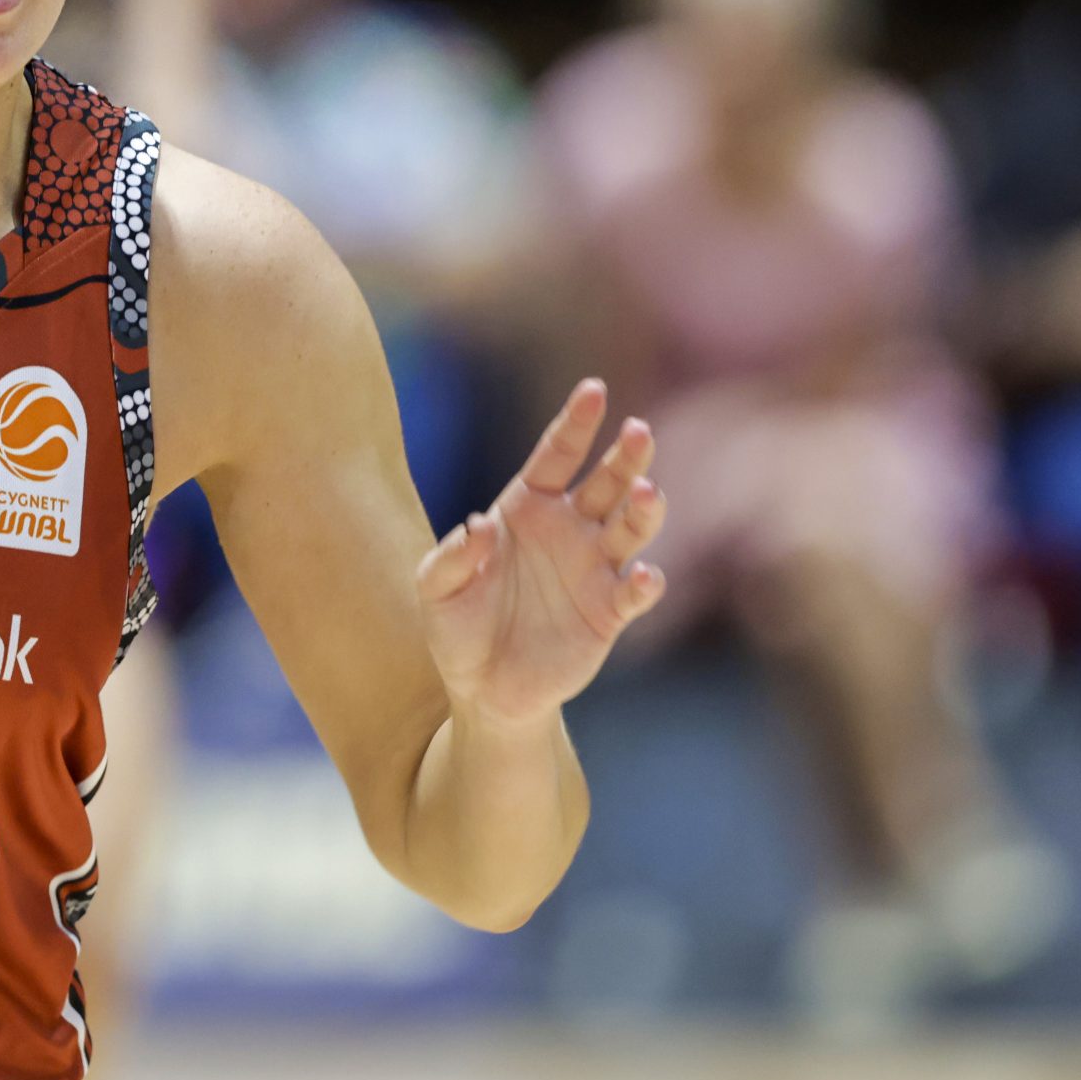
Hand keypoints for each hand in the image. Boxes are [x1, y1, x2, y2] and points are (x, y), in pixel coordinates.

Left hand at [415, 378, 666, 728]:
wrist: (482, 690)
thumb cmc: (456, 628)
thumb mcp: (434, 591)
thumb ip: (450, 557)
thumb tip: (478, 525)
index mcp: (526, 509)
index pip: (556, 456)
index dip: (575, 423)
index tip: (594, 389)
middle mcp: (568, 530)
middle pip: (605, 482)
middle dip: (625, 457)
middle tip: (639, 432)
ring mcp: (593, 569)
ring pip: (631, 528)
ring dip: (644, 510)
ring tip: (646, 494)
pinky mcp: (609, 613)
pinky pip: (634, 591)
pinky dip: (643, 582)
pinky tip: (642, 575)